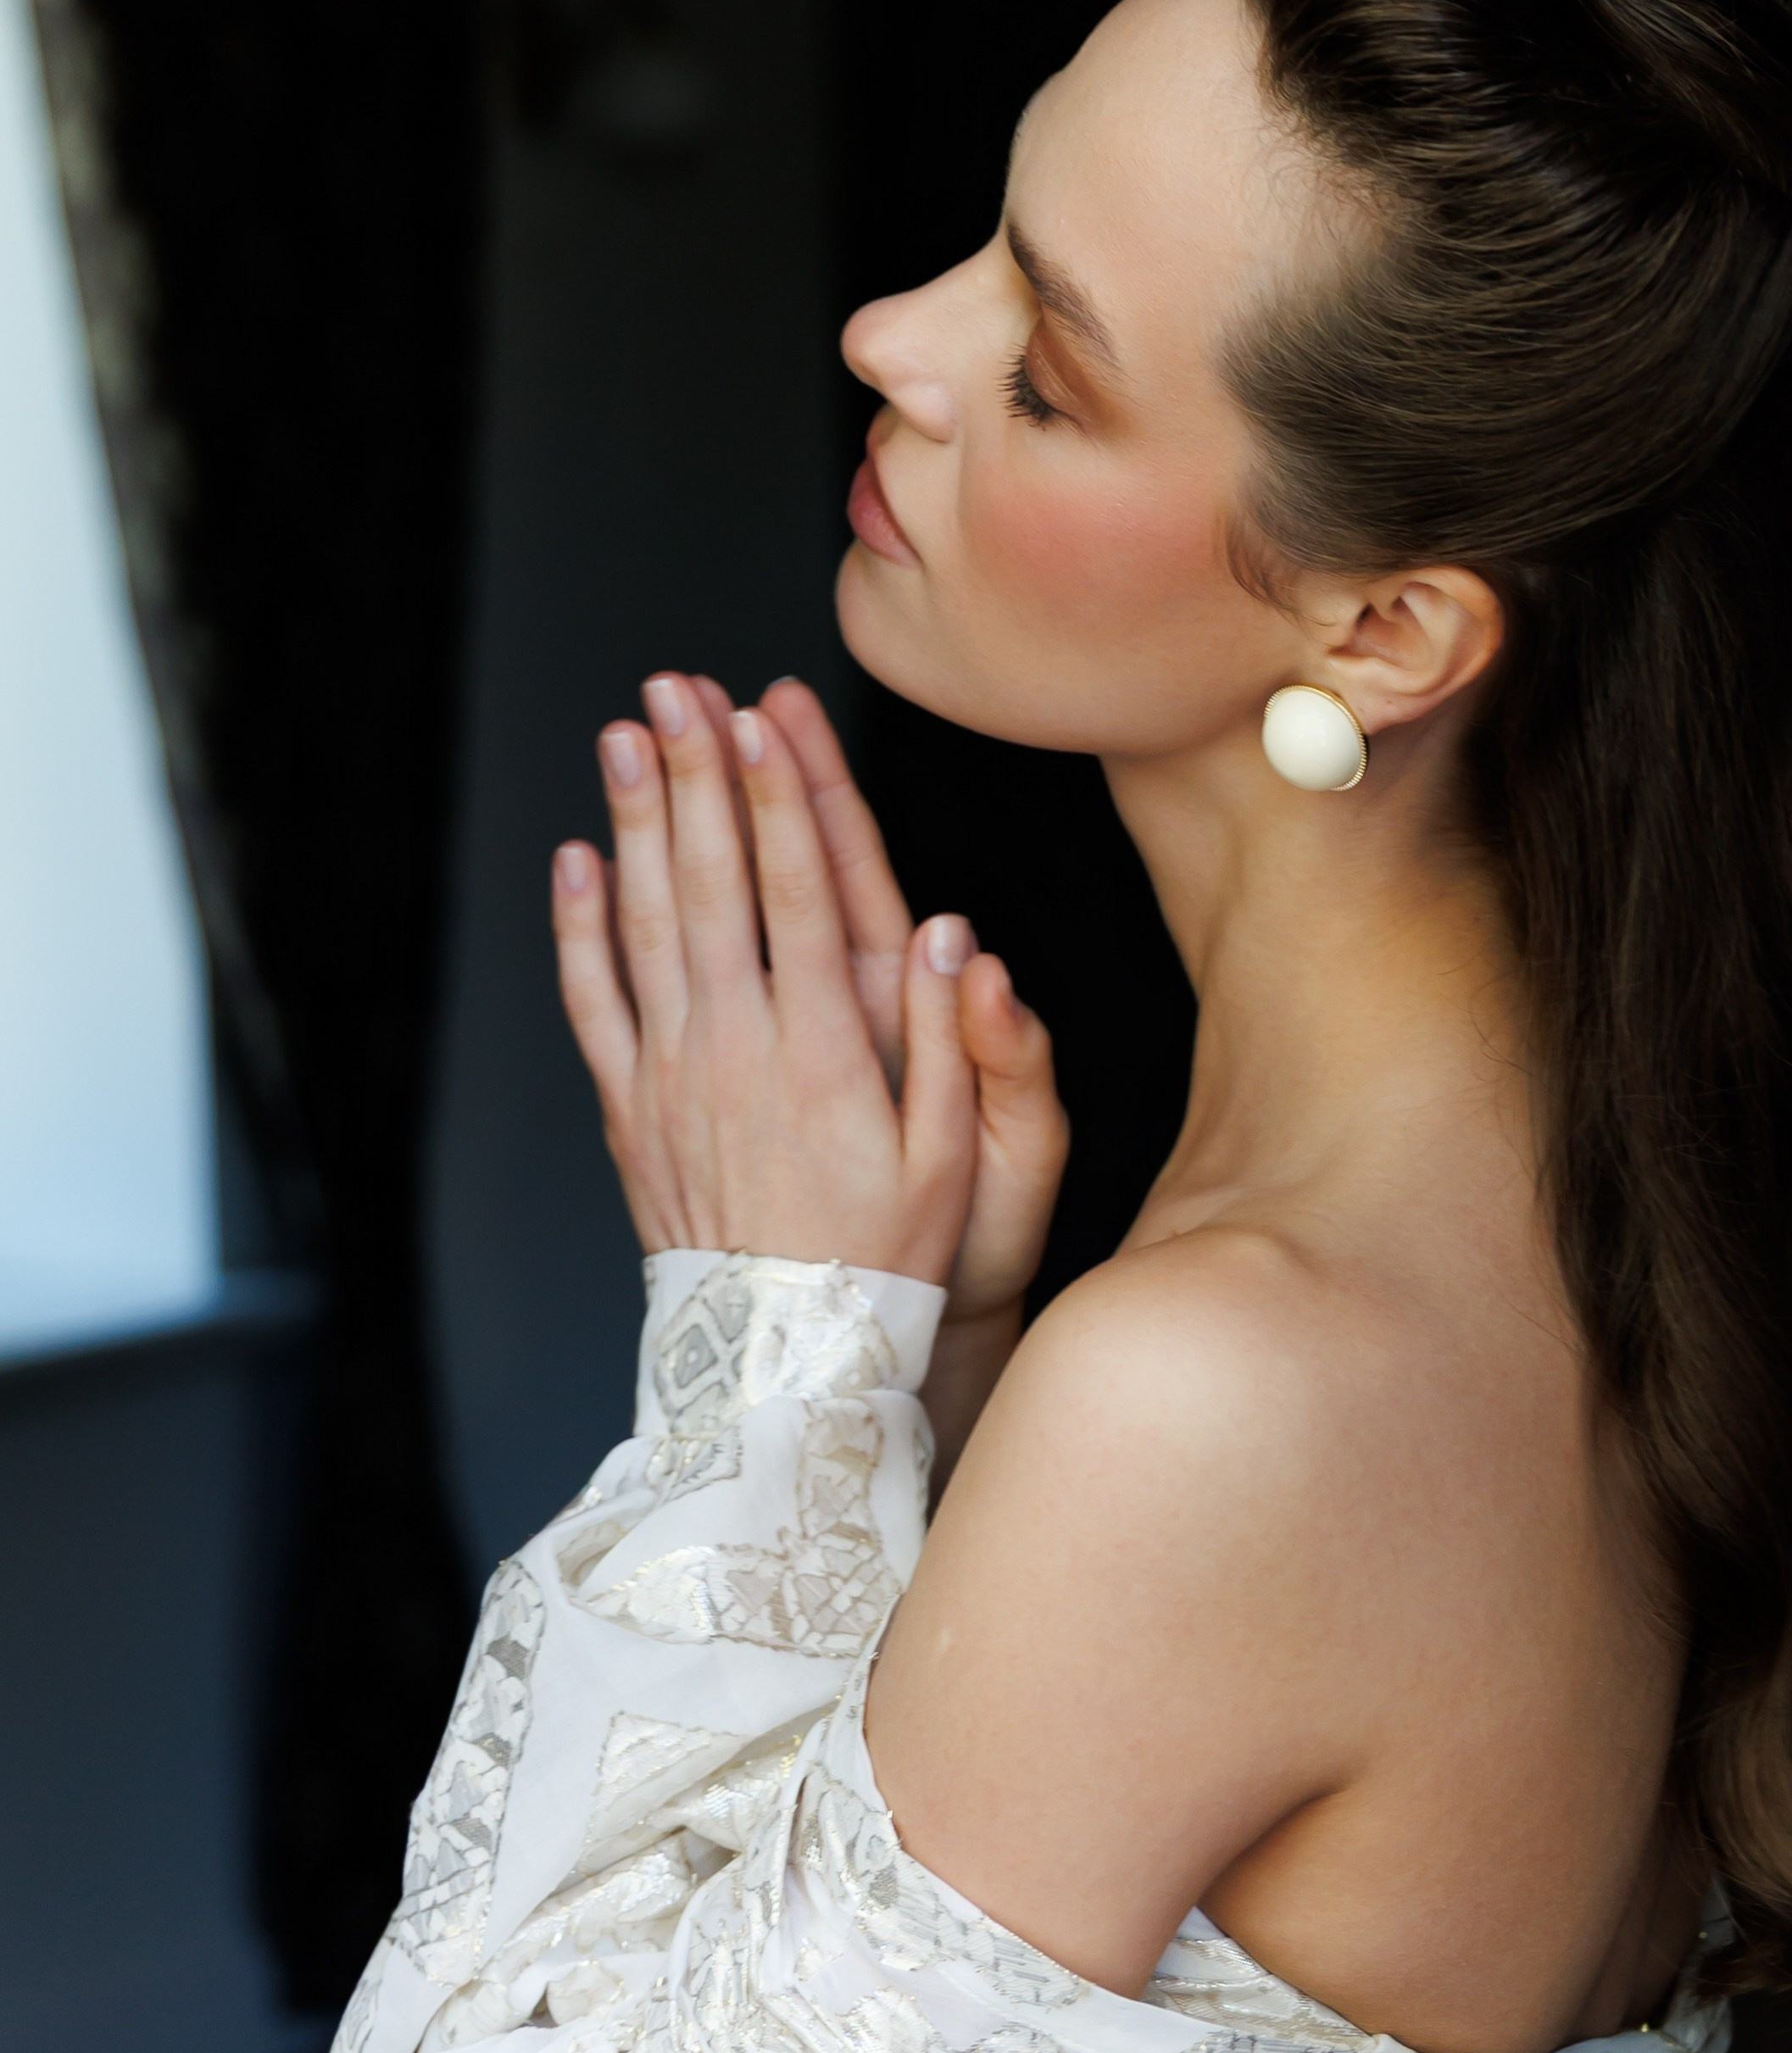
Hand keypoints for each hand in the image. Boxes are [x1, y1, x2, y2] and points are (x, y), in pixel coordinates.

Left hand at [551, 675, 1065, 1309]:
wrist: (786, 1362)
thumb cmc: (891, 1254)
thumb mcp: (954, 1159)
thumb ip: (954, 1044)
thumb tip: (950, 937)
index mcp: (825, 1049)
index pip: (800, 892)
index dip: (779, 796)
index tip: (761, 718)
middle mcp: (738, 1047)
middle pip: (711, 883)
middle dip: (692, 774)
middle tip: (675, 690)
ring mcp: (673, 1076)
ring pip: (645, 925)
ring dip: (632, 823)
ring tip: (622, 737)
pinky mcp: (631, 1111)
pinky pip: (593, 1004)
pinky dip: (579, 928)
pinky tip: (574, 862)